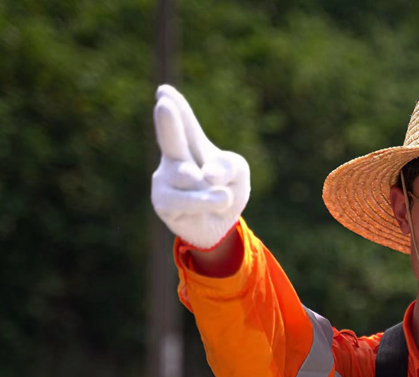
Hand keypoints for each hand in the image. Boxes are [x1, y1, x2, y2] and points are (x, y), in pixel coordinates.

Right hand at [151, 85, 250, 249]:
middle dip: (169, 124)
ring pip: (189, 177)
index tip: (164, 91)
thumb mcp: (238, 173)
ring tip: (224, 197)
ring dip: (210, 190)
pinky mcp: (163, 202)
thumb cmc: (226, 190)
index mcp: (195, 145)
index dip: (177, 107)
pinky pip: (187, 201)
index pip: (187, 123)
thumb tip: (206, 175)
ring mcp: (166, 179)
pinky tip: (215, 204)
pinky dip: (205, 203)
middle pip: (172, 140)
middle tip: (164, 106)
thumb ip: (228, 166)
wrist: (219, 226)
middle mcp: (175, 159)